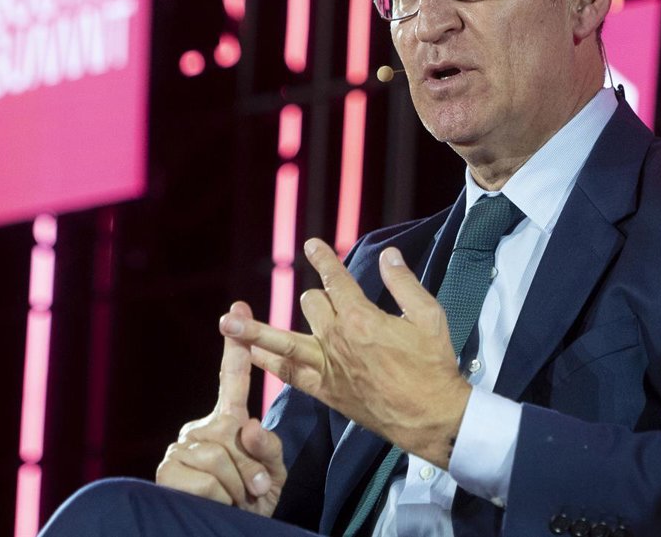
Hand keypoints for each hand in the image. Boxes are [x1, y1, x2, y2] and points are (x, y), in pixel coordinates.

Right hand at [156, 301, 287, 514]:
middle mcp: (199, 428)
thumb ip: (268, 449)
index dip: (235, 345)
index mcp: (227, 421)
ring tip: (236, 499)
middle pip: (233, 432)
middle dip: (251, 468)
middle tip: (252, 490)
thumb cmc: (253, 503)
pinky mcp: (167, 471)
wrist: (229, 534)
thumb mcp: (271, 474)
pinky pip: (206, 478)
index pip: (232, 379)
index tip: (238, 307)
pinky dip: (220, 498)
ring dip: (238, 486)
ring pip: (219, 456)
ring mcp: (180, 447)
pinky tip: (215, 505)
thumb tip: (247, 427)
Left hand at [220, 240, 471, 467]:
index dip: (323, 259)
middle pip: (310, 304)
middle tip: (329, 300)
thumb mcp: (429, 316)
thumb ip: (404, 283)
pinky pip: (288, 375)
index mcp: (362, 318)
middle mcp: (337, 340)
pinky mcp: (325, 392)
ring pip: (282, 342)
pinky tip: (250, 356)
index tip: (312, 244)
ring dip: (254, 331)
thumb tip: (389, 255)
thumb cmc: (433, 365)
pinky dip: (268, 364)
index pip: (335, 280)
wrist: (430, 416)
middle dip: (317, 296)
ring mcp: (327, 367)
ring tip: (227, 321)